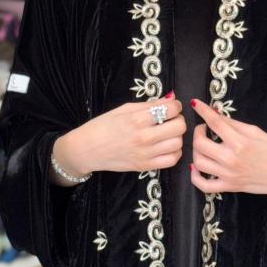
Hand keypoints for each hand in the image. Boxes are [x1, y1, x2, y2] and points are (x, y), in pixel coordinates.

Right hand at [53, 90, 185, 177]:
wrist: (86, 149)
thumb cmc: (102, 126)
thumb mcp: (123, 109)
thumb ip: (149, 105)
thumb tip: (170, 99)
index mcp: (137, 119)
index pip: (171, 109)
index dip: (175, 106)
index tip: (171, 107)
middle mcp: (144, 137)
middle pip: (179, 127)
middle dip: (178, 120)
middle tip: (170, 119)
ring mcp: (145, 154)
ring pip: (178, 144)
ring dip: (177, 136)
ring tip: (167, 133)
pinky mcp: (145, 166)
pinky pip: (172, 160)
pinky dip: (174, 152)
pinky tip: (166, 147)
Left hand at [189, 97, 266, 197]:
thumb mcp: (256, 132)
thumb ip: (233, 124)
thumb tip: (215, 114)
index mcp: (240, 143)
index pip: (215, 122)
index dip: (202, 110)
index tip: (195, 104)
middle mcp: (231, 159)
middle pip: (200, 144)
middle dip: (197, 132)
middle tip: (204, 128)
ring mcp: (228, 175)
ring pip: (198, 163)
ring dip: (195, 151)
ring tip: (203, 145)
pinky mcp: (229, 187)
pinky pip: (203, 185)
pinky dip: (195, 176)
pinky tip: (196, 167)